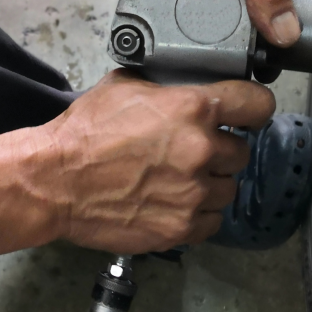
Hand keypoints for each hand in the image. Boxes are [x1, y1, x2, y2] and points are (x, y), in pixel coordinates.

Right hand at [32, 70, 275, 253]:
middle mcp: (201, 150)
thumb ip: (164, 86)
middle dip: (220, 149)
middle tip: (191, 151)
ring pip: (228, 188)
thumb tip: (180, 84)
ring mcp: (193, 192)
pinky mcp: (181, 226)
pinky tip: (173, 203)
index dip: (253, 108)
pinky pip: (211, 221)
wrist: (55, 181)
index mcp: (192, 109)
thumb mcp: (124, 86)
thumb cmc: (83, 134)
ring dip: (210, 183)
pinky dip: (197, 214)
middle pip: (241, 151)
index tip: (248, 114)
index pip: (257, 104)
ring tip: (179, 180)